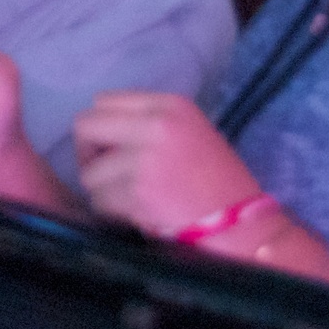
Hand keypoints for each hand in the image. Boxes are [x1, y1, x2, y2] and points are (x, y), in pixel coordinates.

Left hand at [72, 90, 261, 240]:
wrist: (242, 228)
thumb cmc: (217, 185)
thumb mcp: (189, 134)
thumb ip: (146, 125)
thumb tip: (98, 135)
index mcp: (171, 105)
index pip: (104, 101)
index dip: (101, 129)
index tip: (111, 150)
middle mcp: (156, 124)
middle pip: (86, 126)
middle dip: (89, 155)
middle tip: (107, 176)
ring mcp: (145, 158)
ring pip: (89, 172)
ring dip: (104, 192)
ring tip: (134, 201)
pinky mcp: (138, 193)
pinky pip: (100, 202)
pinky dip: (112, 214)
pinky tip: (139, 216)